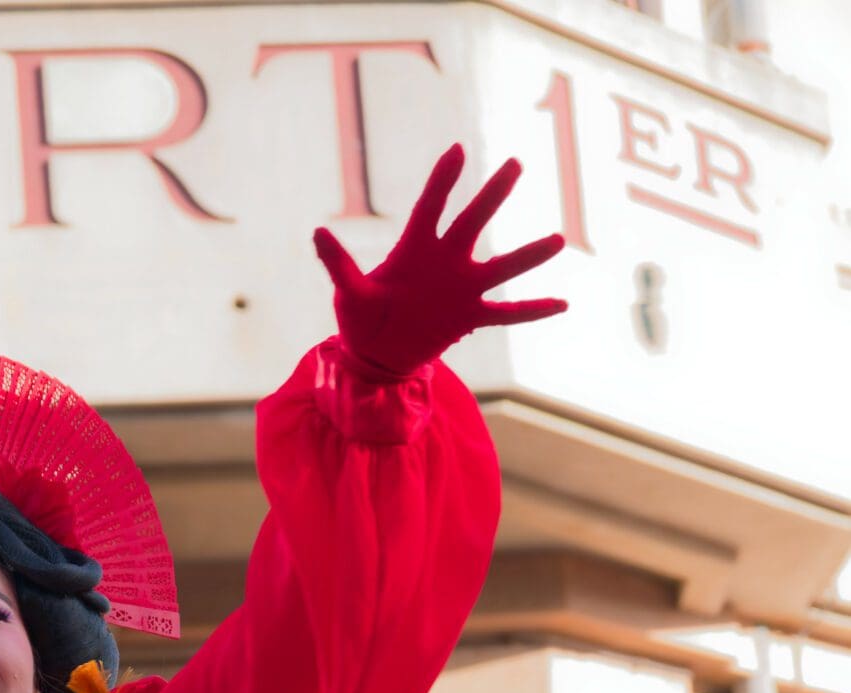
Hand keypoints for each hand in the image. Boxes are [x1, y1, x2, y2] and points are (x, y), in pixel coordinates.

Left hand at [314, 144, 565, 382]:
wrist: (376, 355)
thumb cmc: (361, 318)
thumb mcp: (348, 293)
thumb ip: (338, 264)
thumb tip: (316, 231)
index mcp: (414, 249)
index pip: (431, 207)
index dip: (442, 181)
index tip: (457, 151)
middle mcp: (445, 261)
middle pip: (473, 222)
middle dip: (492, 195)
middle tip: (515, 164)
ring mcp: (462, 288)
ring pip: (501, 267)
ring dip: (527, 256)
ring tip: (558, 239)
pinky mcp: (470, 317)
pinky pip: (507, 312)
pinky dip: (533, 310)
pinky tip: (562, 303)